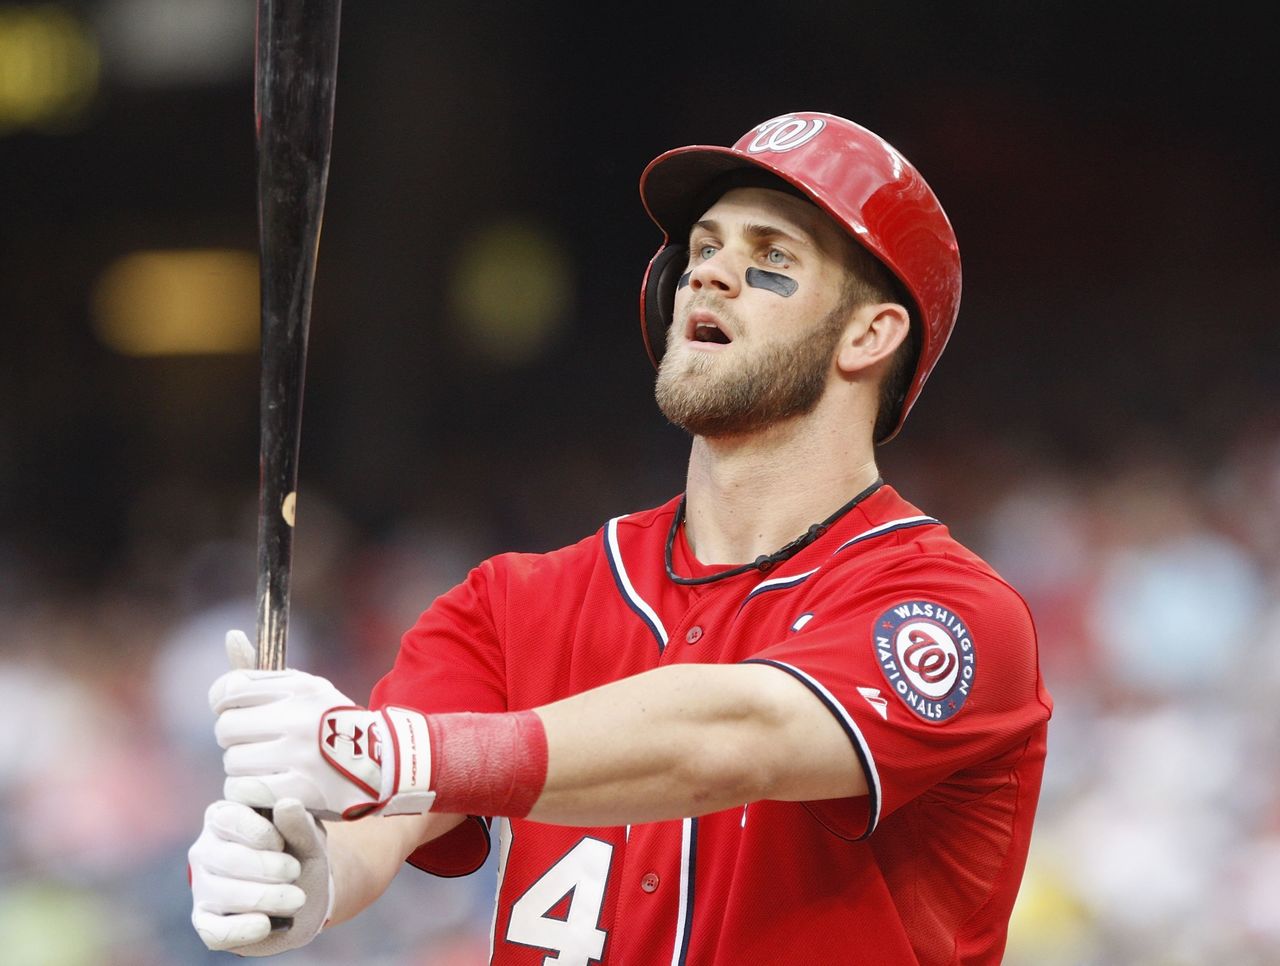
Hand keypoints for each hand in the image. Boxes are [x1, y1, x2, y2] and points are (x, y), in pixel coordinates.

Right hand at [189, 798, 331, 954]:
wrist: (304, 895)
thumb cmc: (300, 855)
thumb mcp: (309, 837)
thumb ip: (299, 823)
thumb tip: (287, 804)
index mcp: (225, 816)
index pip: (230, 818)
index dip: (261, 833)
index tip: (282, 844)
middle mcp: (205, 849)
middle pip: (229, 860)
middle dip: (270, 869)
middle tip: (295, 872)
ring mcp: (202, 886)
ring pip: (224, 895)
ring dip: (267, 899)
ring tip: (296, 899)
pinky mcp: (205, 921)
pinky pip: (215, 930)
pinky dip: (244, 928)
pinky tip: (266, 924)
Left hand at [211, 630, 435, 818]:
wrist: (385, 763)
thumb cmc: (333, 723)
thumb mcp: (308, 689)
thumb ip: (264, 674)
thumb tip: (230, 634)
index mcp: (302, 688)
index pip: (232, 688)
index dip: (221, 701)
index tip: (231, 710)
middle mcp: (300, 718)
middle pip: (227, 727)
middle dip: (232, 737)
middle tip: (250, 742)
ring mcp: (301, 755)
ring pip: (233, 761)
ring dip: (241, 766)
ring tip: (264, 764)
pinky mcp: (300, 790)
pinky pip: (243, 790)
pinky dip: (245, 790)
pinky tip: (261, 785)